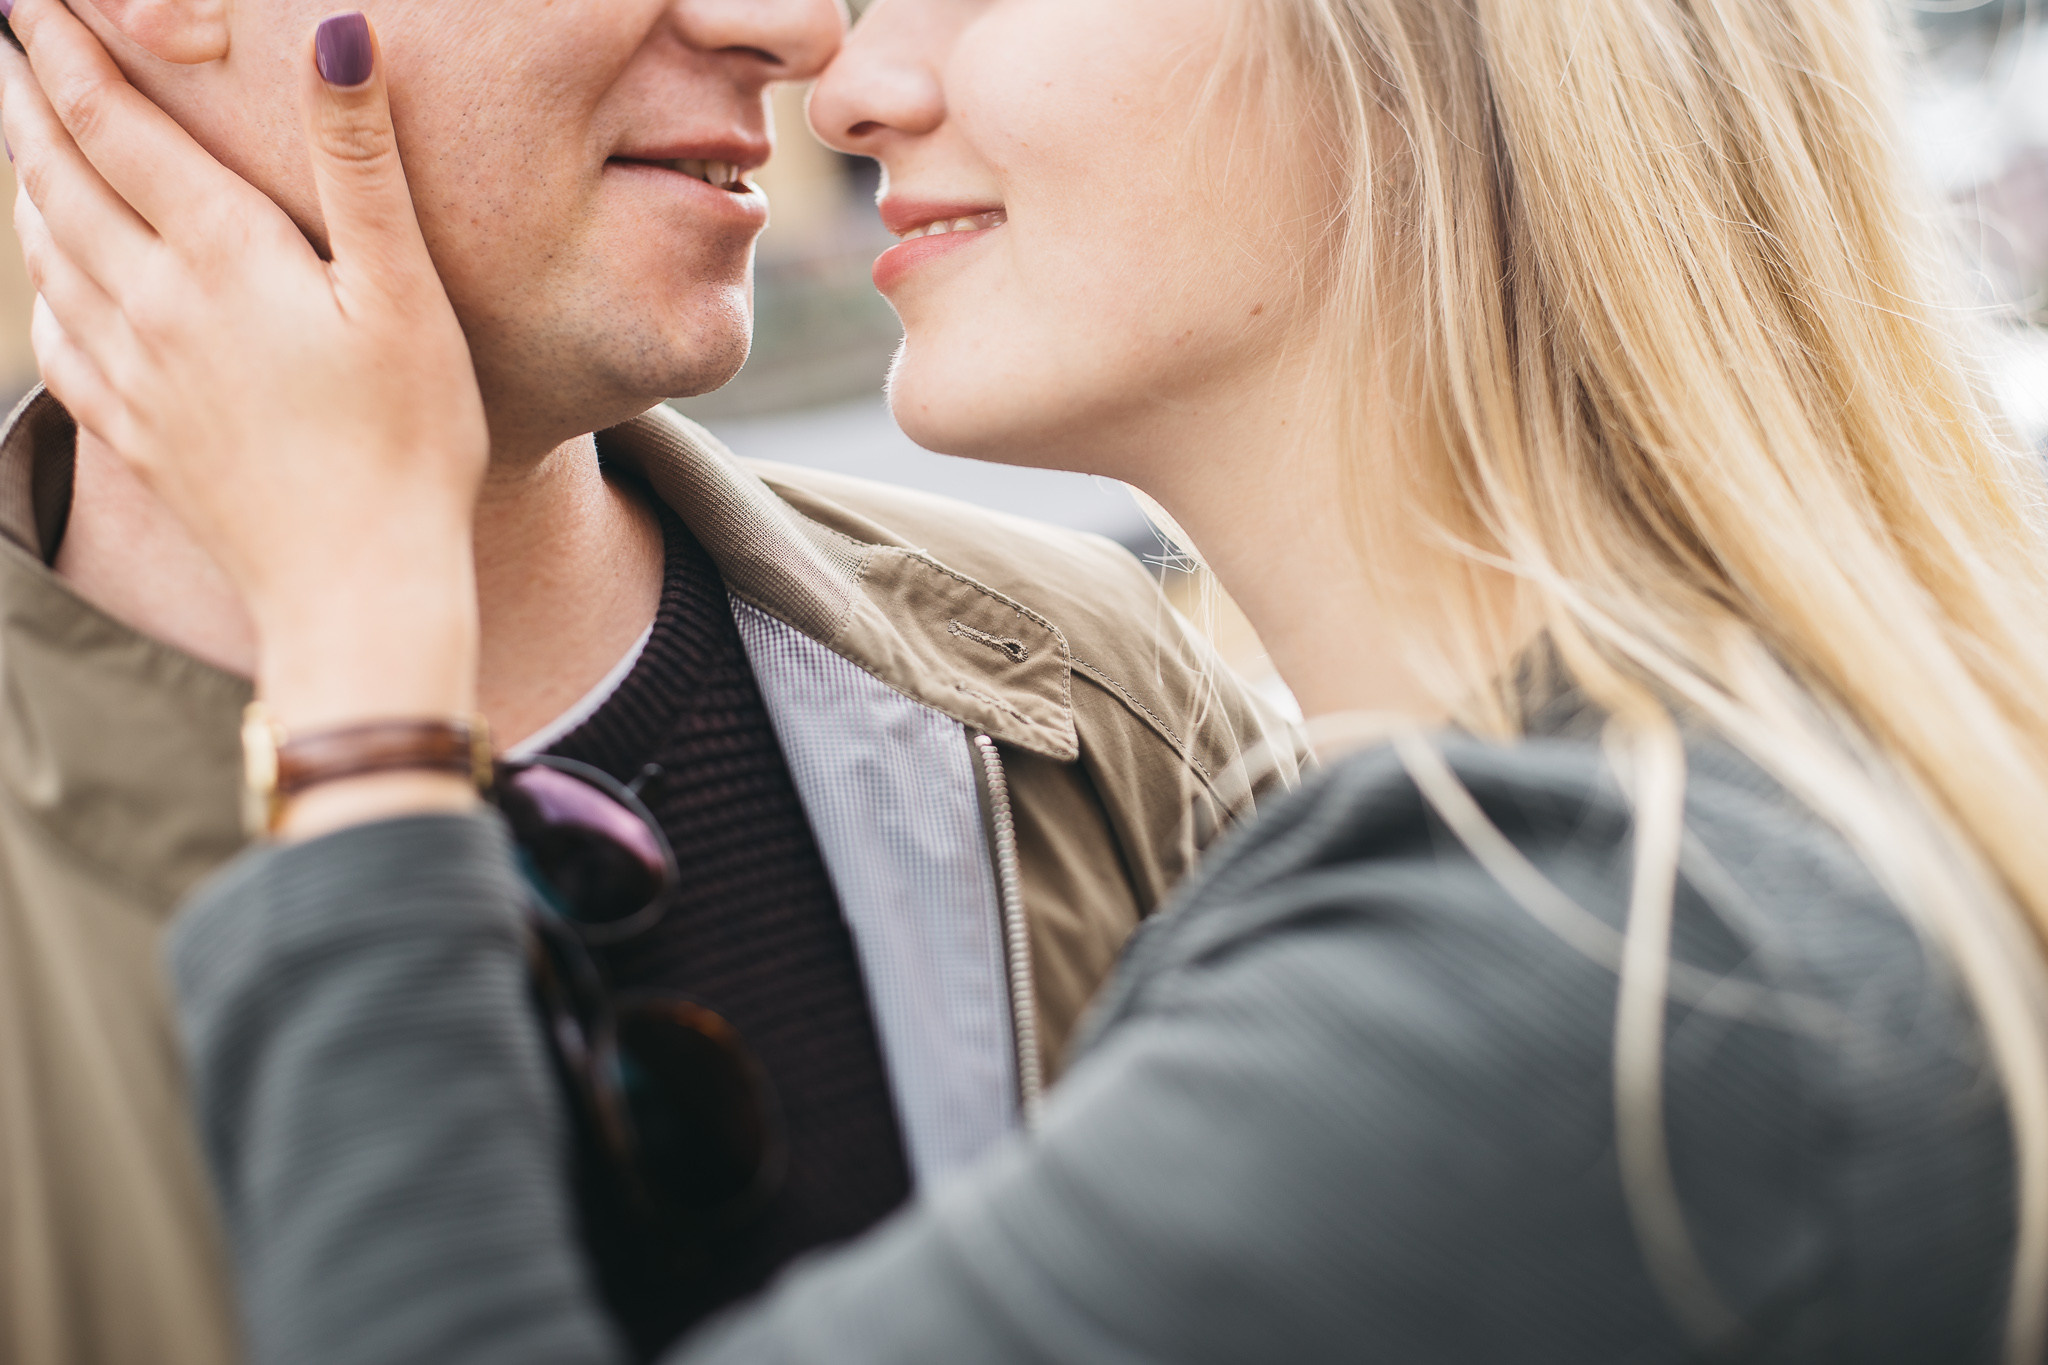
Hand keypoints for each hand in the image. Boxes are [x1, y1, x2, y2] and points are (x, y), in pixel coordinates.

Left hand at [0, 3, 490, 831]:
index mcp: (220, 258)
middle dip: (23, 99)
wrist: (360, 588)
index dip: (59, 49)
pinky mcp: (137, 436)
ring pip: (48, 254)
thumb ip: (359, 164)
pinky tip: (53, 280)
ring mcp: (135, 376)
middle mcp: (153, 306)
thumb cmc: (410, 443)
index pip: (112, 124)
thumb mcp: (405, 294)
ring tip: (22, 140)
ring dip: (25, 183)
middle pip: (58, 177)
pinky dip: (43, 286)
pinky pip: (60, 341)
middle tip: (2, 43)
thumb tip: (338, 34)